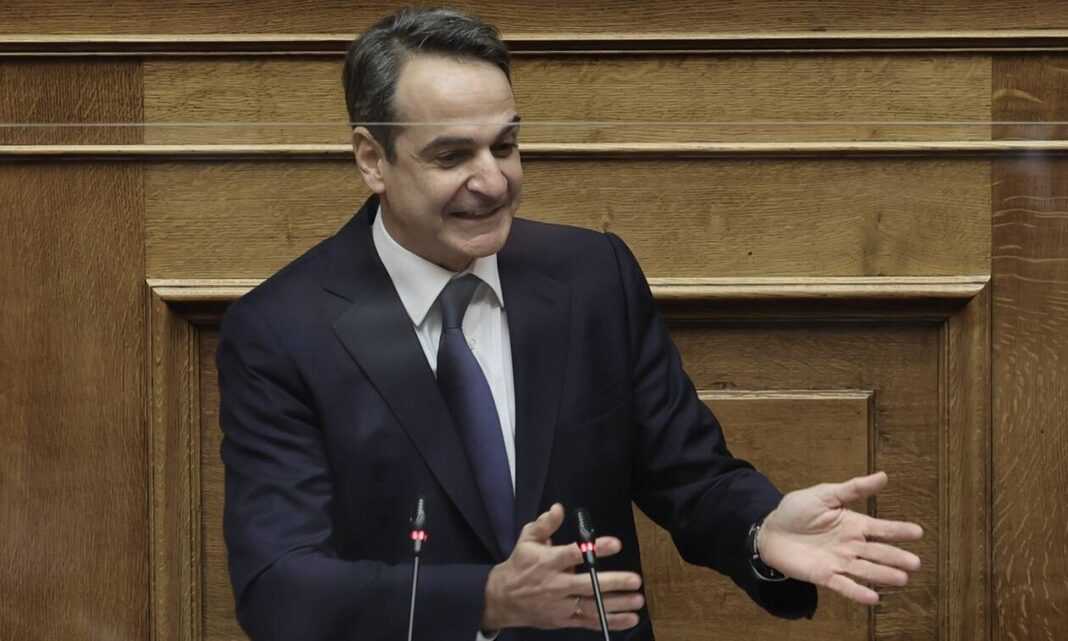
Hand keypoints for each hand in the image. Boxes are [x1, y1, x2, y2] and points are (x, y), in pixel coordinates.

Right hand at [481, 503, 644, 631]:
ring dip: (617, 605)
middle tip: (635, 579)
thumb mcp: (527, 539)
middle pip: (587, 585)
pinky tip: (630, 619)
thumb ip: (545, 524)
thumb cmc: (519, 565)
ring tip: (637, 599)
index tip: (615, 544)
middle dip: (613, 583)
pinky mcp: (564, 619)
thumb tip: (559, 508)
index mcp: (547, 562)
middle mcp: (555, 585)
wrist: (502, 599)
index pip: (573, 554)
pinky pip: (589, 622)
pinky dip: (610, 622)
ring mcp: (560, 605)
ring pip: (591, 606)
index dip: (595, 549)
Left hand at [758, 471, 922, 604]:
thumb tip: (883, 475)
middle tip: (915, 563)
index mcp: (853, 524)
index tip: (918, 532)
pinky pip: (844, 586)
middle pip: (878, 552)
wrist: (770, 532)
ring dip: (883, 575)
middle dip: (896, 557)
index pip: (881, 528)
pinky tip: (873, 599)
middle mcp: (851, 545)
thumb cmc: (797, 510)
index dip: (899, 530)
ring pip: (865, 570)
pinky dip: (858, 592)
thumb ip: (853, 489)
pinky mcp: (825, 576)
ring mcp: (839, 562)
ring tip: (902, 579)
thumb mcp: (825, 494)